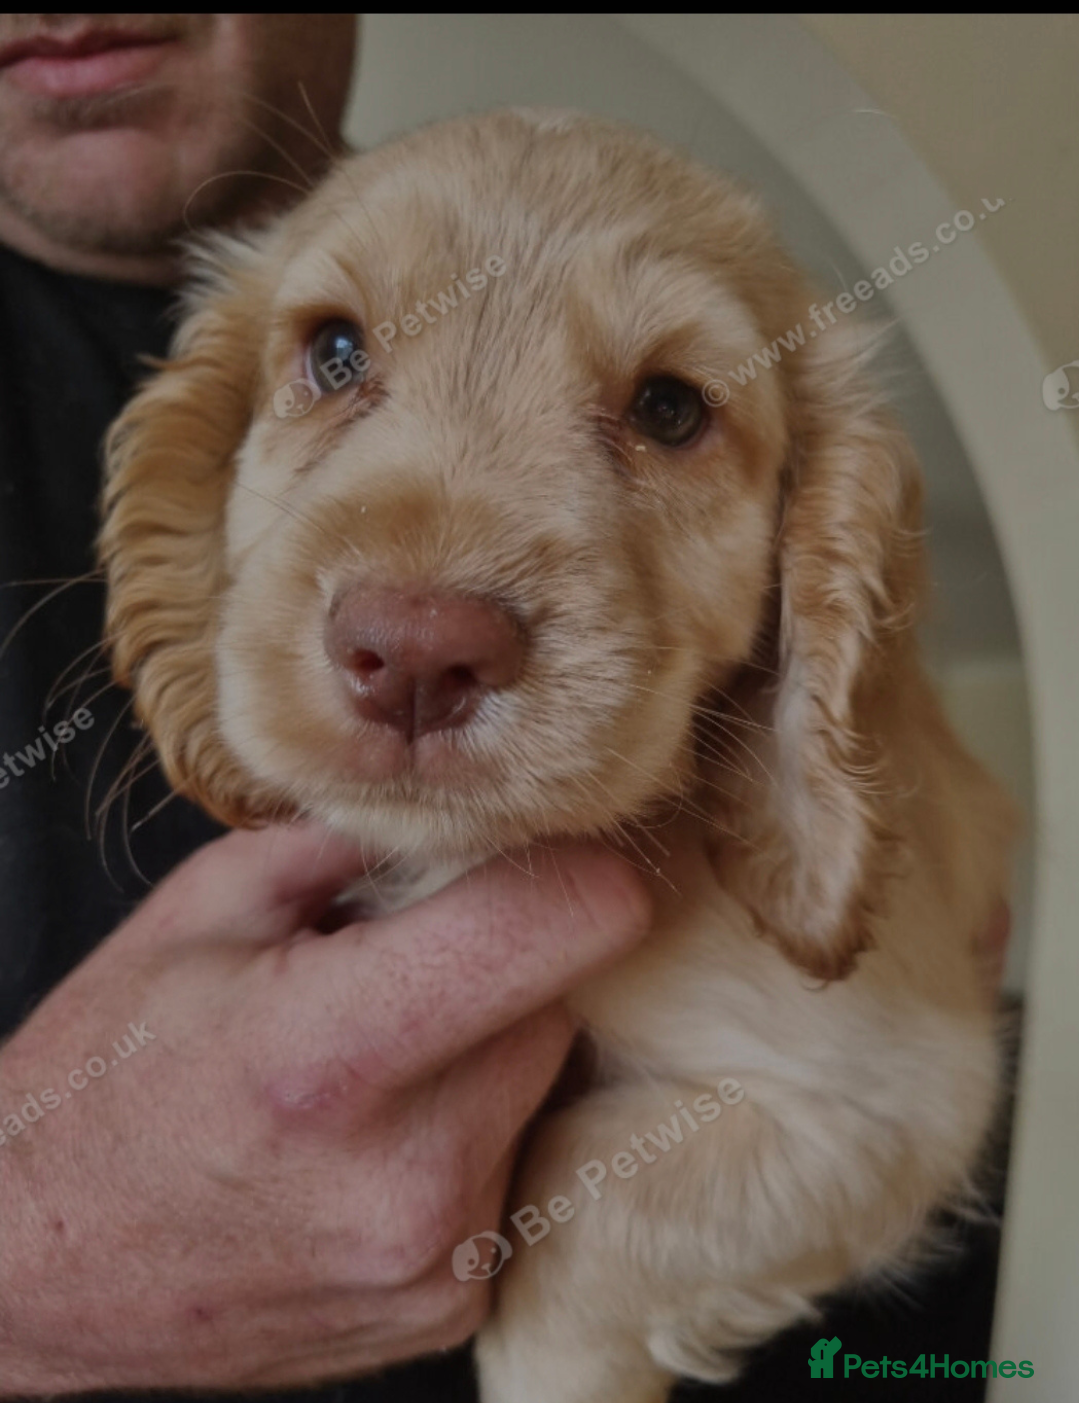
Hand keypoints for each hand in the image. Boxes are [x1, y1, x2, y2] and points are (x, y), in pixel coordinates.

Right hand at [0, 824, 649, 1392]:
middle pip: (558, 1003)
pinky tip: (380, 1135)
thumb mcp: (206, 908)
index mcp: (330, 1049)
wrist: (38, 1269)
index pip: (557, 926)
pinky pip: (512, 1163)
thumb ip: (356, 841)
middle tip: (410, 963)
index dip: (572, 867)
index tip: (551, 849)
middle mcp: (406, 1172)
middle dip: (506, 963)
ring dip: (488, 1048)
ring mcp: (434, 1256)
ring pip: (540, 1083)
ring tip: (378, 1057)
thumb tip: (481, 808)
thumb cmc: (109, 1076)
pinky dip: (470, 1129)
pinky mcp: (449, 1303)